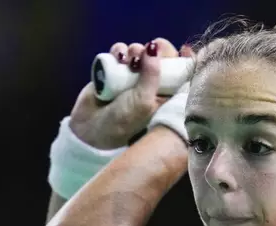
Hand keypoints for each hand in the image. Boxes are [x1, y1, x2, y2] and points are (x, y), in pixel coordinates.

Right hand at [68, 38, 192, 148]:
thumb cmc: (123, 121)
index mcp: (166, 94)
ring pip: (139, 51)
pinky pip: (120, 52)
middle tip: (148, 53)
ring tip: (128, 62)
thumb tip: (154, 47)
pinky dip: (119, 51)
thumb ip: (151, 75)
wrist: (91, 128)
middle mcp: (152, 83)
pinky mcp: (114, 69)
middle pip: (161, 56)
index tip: (184, 49)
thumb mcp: (143, 101)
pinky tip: (117, 58)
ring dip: (135, 50)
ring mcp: (133, 75)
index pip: (181, 73)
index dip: (184, 59)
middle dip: (155, 51)